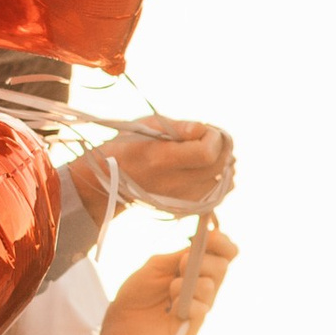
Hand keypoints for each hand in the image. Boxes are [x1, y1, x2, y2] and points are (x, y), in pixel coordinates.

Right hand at [70, 118, 232, 215]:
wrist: (112, 181)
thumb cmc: (130, 145)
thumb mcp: (147, 125)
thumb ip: (179, 126)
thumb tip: (202, 129)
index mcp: (162, 160)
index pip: (206, 153)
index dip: (214, 137)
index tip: (205, 129)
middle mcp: (174, 185)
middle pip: (219, 168)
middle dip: (223, 147)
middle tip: (211, 137)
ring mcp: (181, 201)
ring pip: (224, 182)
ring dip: (223, 163)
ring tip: (208, 152)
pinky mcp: (187, 209)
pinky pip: (218, 194)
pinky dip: (219, 178)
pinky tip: (207, 168)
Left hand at [98, 230, 238, 334]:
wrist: (121, 320)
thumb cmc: (138, 291)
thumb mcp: (158, 265)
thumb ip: (181, 255)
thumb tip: (205, 238)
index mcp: (198, 270)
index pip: (225, 254)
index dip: (223, 243)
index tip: (210, 236)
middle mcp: (204, 288)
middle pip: (222, 267)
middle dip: (202, 261)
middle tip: (180, 266)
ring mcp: (200, 308)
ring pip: (210, 287)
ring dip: (187, 284)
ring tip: (170, 290)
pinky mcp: (192, 329)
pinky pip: (201, 310)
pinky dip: (186, 304)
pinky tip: (171, 308)